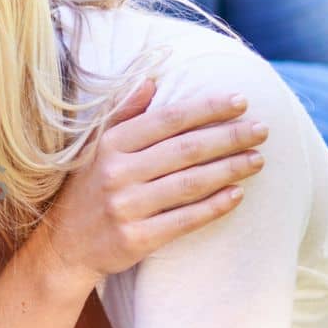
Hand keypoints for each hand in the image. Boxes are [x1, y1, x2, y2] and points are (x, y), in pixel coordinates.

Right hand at [43, 79, 267, 285]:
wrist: (64, 246)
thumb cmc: (88, 189)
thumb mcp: (96, 147)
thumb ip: (124, 114)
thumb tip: (151, 80)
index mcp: (110, 145)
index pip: (167, 120)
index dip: (207, 109)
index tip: (241, 101)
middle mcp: (117, 173)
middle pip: (185, 150)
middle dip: (229, 137)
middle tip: (263, 130)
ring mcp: (126, 207)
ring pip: (190, 183)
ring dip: (229, 169)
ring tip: (257, 160)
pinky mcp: (136, 239)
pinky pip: (185, 220)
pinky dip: (214, 206)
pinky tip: (237, 195)